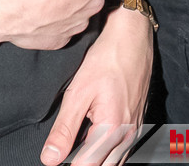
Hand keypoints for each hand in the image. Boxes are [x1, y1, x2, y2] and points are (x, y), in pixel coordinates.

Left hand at [40, 0, 153, 165]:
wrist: (133, 36)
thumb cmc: (108, 58)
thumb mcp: (78, 91)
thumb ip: (64, 128)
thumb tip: (50, 159)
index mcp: (112, 130)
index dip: (67, 165)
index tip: (54, 160)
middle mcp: (128, 136)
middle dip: (83, 164)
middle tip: (66, 153)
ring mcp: (136, 130)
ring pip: (115, 162)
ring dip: (97, 160)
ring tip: (79, 144)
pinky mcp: (138, 122)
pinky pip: (123, 150)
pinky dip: (108, 151)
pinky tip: (94, 136)